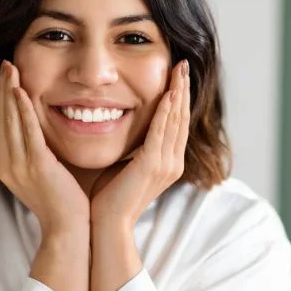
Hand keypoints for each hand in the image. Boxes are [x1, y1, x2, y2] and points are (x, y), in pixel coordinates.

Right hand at [0, 60, 89, 234]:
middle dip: (2, 89)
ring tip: (9, 69)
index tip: (6, 76)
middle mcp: (7, 165)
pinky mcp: (37, 166)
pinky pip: (28, 132)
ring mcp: (19, 166)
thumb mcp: (43, 173)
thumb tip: (41, 132)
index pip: (2, 125)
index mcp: (6, 166)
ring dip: (9, 92)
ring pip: (11, 121)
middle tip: (5, 63)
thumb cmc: (63, 202)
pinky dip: (23, 110)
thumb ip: (37, 152)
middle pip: (1, 118)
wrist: (69, 229)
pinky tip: (21, 91)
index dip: (2, 99)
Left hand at [89, 59, 189, 226]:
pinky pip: (161, 132)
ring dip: (177, 94)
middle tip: (183, 65)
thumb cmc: (109, 198)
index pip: (177, 124)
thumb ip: (131, 147)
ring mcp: (165, 165)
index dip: (179, 99)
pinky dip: (165, 111)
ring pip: (175, 121)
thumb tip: (122, 125)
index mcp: (168, 163)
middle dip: (183, 90)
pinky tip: (167, 94)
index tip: (178, 76)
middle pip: (182, 118)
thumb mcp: (125, 166)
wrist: (107, 225)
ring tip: (179, 71)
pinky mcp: (152, 165)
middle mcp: (173, 163)